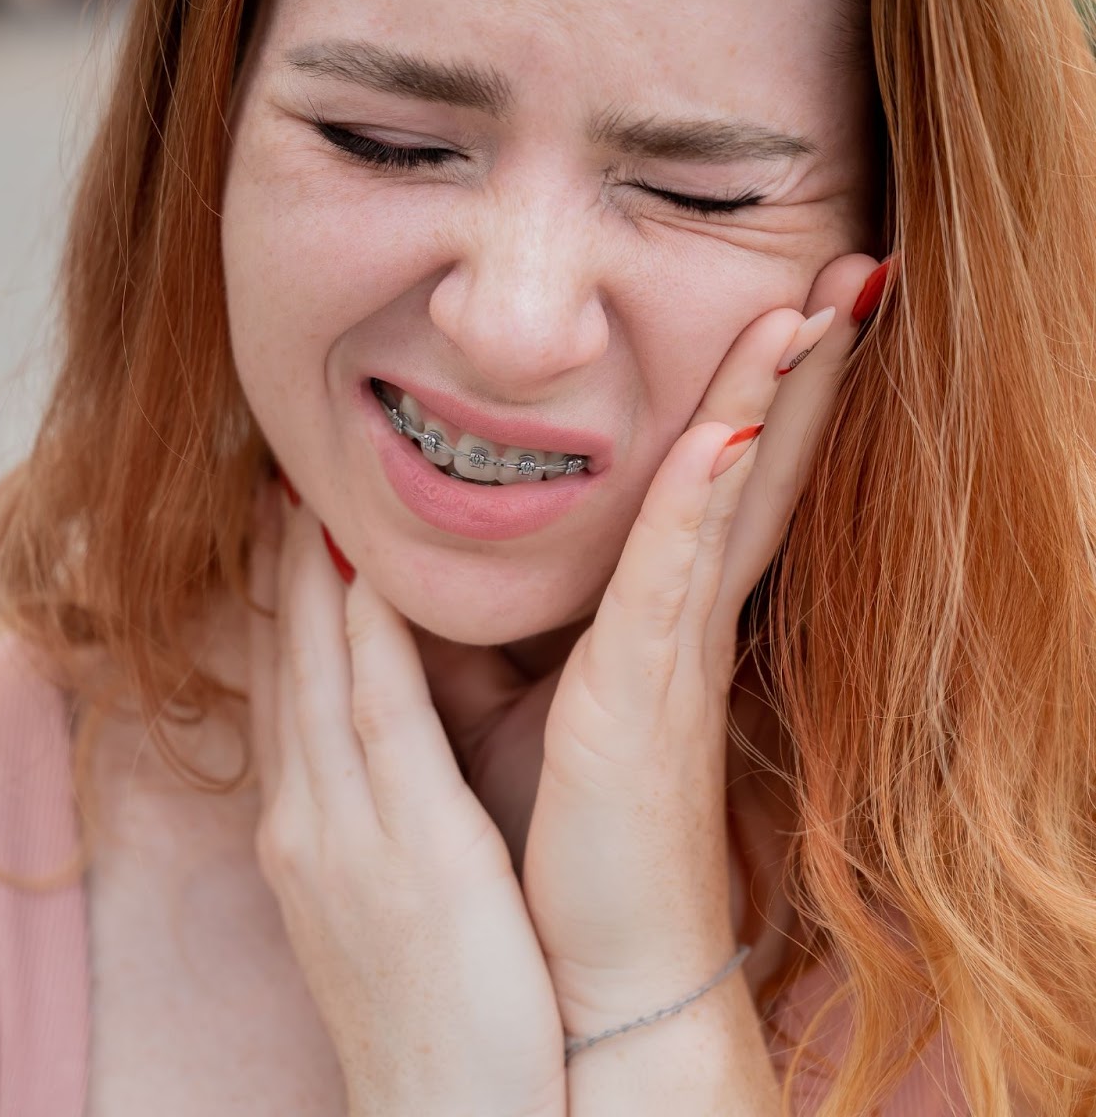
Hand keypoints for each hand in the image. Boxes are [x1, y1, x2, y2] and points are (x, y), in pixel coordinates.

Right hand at [244, 481, 565, 1116]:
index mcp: (307, 836)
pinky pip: (383, 718)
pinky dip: (372, 640)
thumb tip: (378, 765)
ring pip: (321, 679)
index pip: (285, 699)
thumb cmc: (436, 1015)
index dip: (278, 613)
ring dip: (312, 582)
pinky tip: (372, 575)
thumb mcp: (379, 907)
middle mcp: (310, 822)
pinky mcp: (414, 848)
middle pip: (286, 674)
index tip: (277, 537)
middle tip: (269, 484)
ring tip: (304, 495)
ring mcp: (349, 833)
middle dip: (277, 576)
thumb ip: (370, 825)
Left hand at [521, 252, 882, 1030]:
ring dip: (773, 399)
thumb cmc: (554, 836)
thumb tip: (391, 557)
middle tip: (845, 269)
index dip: (751, 395)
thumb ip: (467, 625)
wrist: (596, 965)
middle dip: (794, 369)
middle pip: (749, 468)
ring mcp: (671, 658)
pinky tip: (726, 433)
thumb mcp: (497, 704)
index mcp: (654, 624)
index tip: (780, 306)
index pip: (710, 483)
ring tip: (813, 305)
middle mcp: (680, 626)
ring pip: (728, 501)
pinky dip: (698, 505)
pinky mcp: (644, 700)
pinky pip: (673, 583)